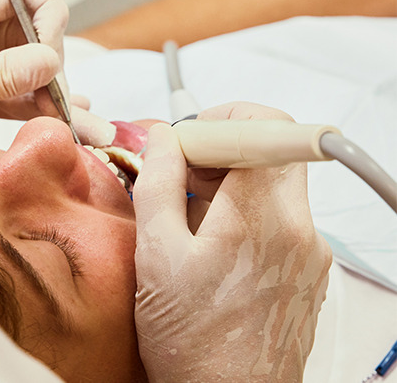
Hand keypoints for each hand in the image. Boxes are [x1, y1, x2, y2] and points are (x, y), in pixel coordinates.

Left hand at [0, 0, 68, 172]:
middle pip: (35, 36)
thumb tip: (48, 61)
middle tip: (65, 101)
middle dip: (59, 65)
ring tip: (88, 129)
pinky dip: (41, 114)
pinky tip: (65, 125)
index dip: (46, 10)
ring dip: (60, 99)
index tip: (52, 48)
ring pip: (30, 75)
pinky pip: (18, 103)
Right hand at [133, 102, 331, 381]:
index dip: (222, 120)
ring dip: (226, 185)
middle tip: (178, 176)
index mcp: (261, 217)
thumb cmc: (194, 343)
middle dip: (217, 153)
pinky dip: (241, 214)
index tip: (189, 139)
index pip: (265, 126)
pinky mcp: (305, 268)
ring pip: (270, 185)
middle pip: (268, 153)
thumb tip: (163, 139)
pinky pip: (276, 217)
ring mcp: (307, 250)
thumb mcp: (156, 255)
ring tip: (186, 220)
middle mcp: (297, 229)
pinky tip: (207, 246)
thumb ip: (158, 182)